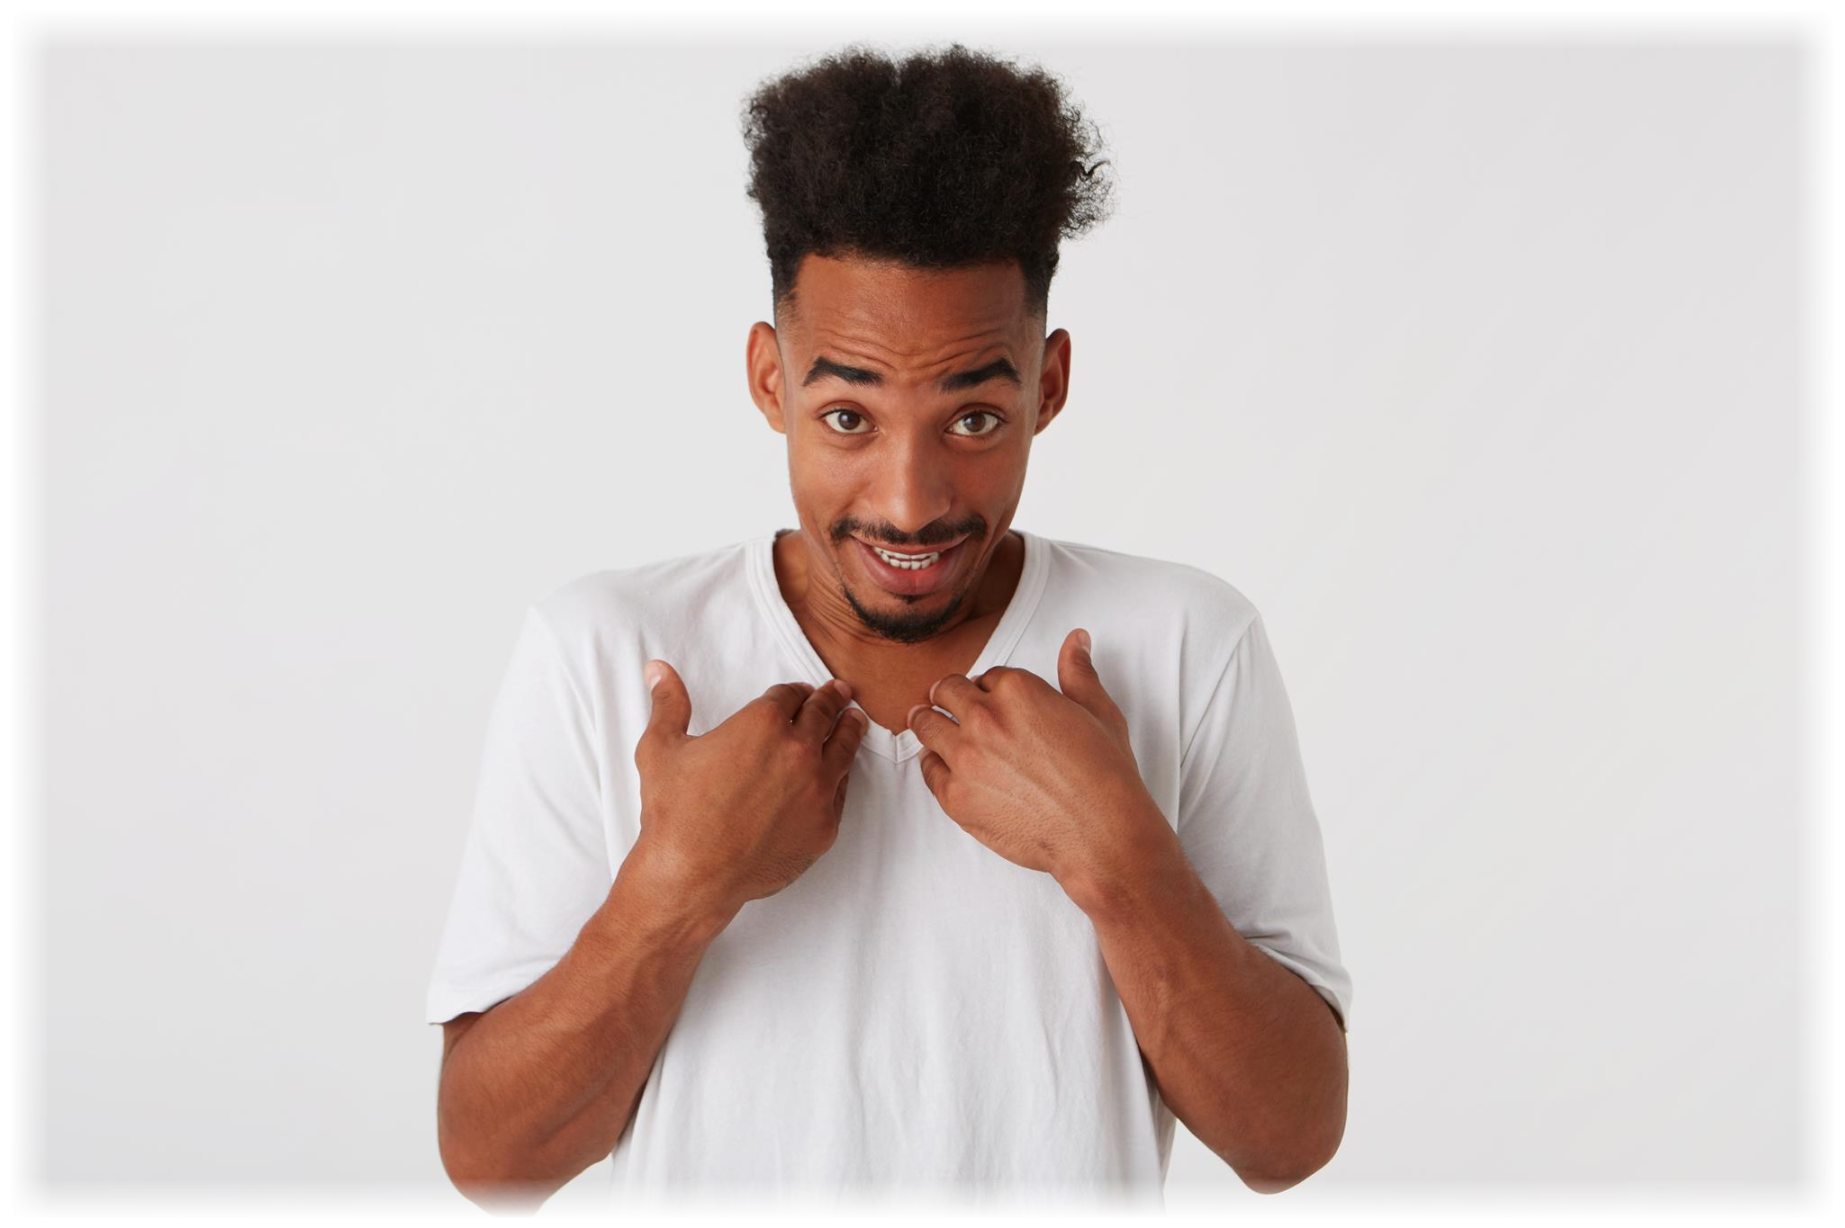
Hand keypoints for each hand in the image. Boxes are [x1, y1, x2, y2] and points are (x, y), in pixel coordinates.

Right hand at [633, 661, 868, 917]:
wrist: (692, 874)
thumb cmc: (675, 812)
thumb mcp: (662, 748)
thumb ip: (667, 703)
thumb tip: (658, 669)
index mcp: (763, 723)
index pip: (790, 696)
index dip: (794, 691)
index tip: (800, 692)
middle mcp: (799, 750)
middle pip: (824, 715)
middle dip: (830, 700)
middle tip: (840, 692)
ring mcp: (817, 789)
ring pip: (844, 748)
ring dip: (850, 729)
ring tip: (855, 720)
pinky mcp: (825, 825)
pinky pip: (842, 791)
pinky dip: (841, 775)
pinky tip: (841, 771)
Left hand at [907, 628, 1165, 888]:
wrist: (1101, 835)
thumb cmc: (1105, 777)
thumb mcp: (1099, 713)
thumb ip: (1078, 673)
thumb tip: (1075, 641)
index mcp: (1018, 690)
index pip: (985, 676)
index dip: (986, 687)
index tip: (986, 697)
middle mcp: (985, 718)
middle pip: (947, 692)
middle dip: (948, 696)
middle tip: (944, 702)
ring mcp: (966, 757)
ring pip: (927, 725)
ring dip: (928, 721)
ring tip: (925, 721)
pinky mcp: (955, 796)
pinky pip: (927, 768)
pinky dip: (932, 763)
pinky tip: (938, 763)